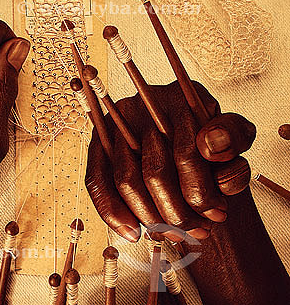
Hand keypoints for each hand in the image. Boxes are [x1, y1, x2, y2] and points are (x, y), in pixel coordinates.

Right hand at [85, 80, 255, 241]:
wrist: (182, 135)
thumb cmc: (208, 137)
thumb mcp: (232, 133)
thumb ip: (235, 138)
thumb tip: (211, 146)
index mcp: (177, 97)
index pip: (186, 152)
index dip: (202, 191)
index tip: (218, 214)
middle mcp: (140, 107)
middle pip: (154, 171)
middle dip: (178, 213)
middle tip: (197, 233)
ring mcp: (115, 126)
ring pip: (126, 181)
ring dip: (151, 218)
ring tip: (173, 235)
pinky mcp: (98, 145)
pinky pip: (96, 182)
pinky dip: (112, 213)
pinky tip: (132, 233)